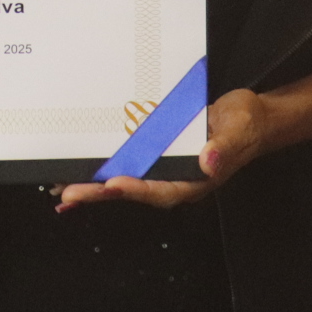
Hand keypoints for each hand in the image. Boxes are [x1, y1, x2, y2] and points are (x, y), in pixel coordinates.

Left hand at [56, 89, 272, 209]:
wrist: (250, 117)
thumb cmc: (247, 125)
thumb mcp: (240, 131)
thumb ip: (224, 147)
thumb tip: (209, 161)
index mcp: (193, 180)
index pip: (159, 190)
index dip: (135, 190)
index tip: (111, 186)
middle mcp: (174, 178)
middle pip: (133, 189)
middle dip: (100, 193)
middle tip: (67, 194)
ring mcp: (163, 166)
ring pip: (125, 177)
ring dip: (94, 183)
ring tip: (61, 187)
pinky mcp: (156, 151)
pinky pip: (128, 160)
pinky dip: (105, 164)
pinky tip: (80, 165)